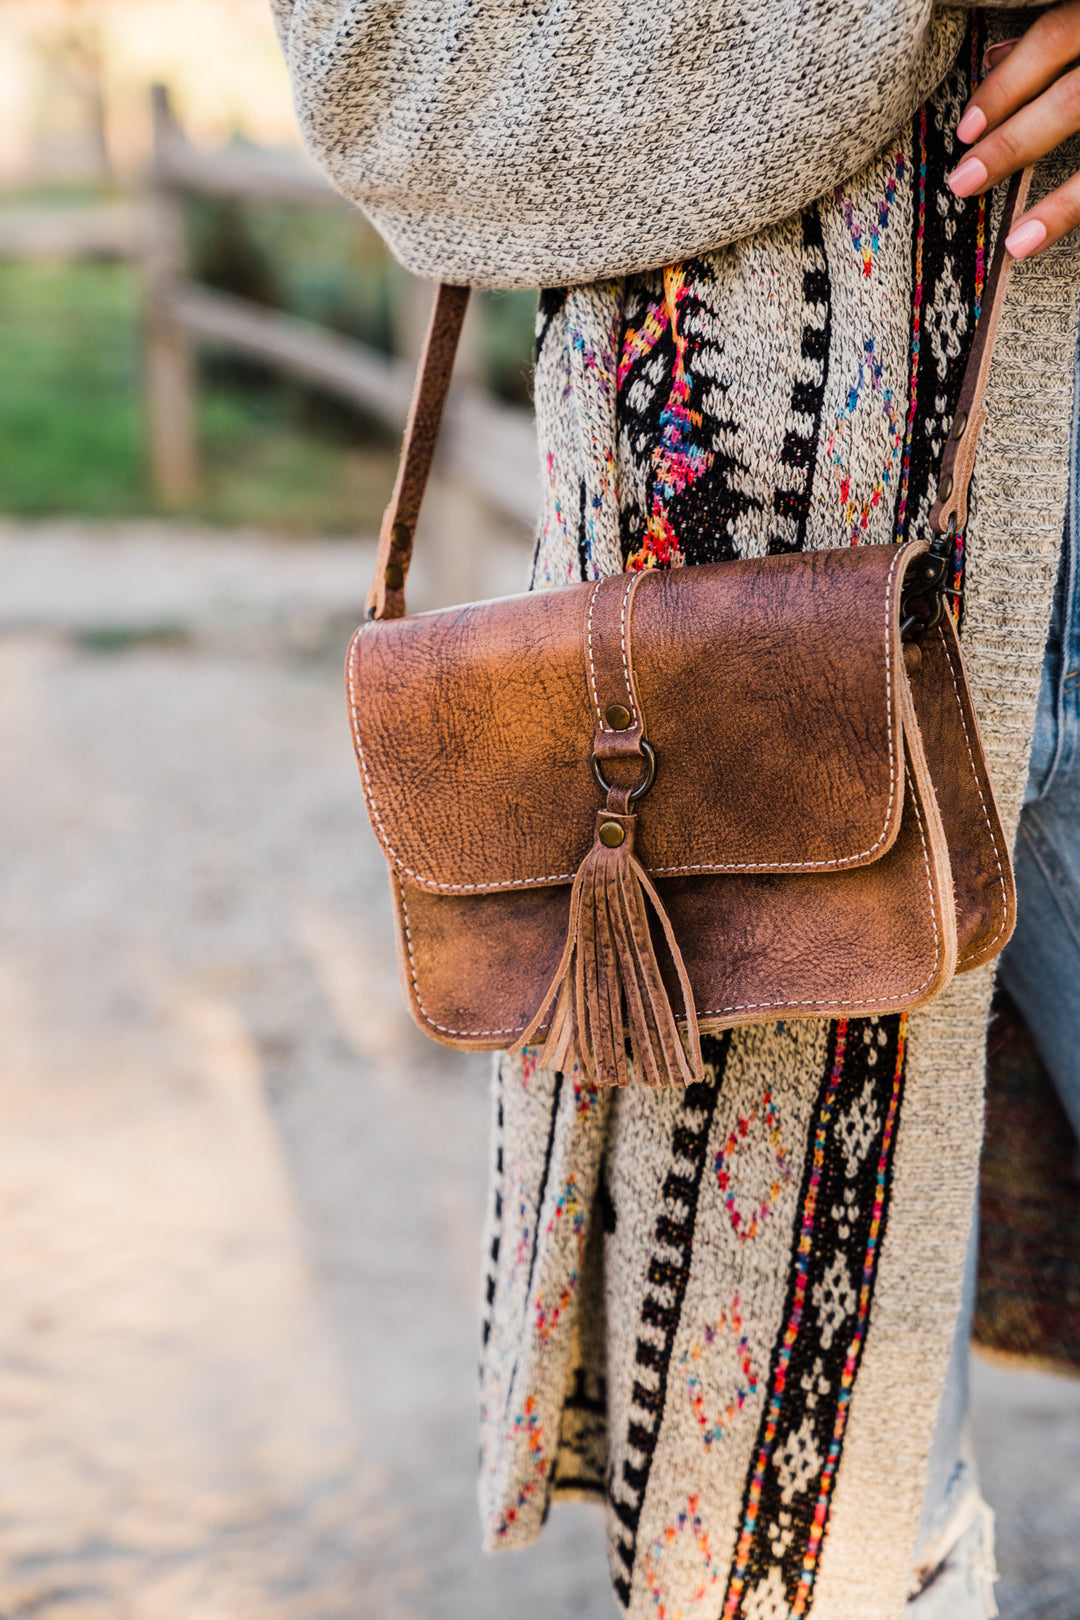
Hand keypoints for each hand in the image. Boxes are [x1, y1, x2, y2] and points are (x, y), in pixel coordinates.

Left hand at [948, 1, 1079, 257]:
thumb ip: (1063, 32)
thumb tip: (996, 56)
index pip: (1055, 36)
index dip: (1006, 85)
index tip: (966, 129)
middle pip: (1075, 98)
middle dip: (1016, 144)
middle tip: (965, 182)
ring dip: (1063, 205)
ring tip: (1018, 242)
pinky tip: (1056, 236)